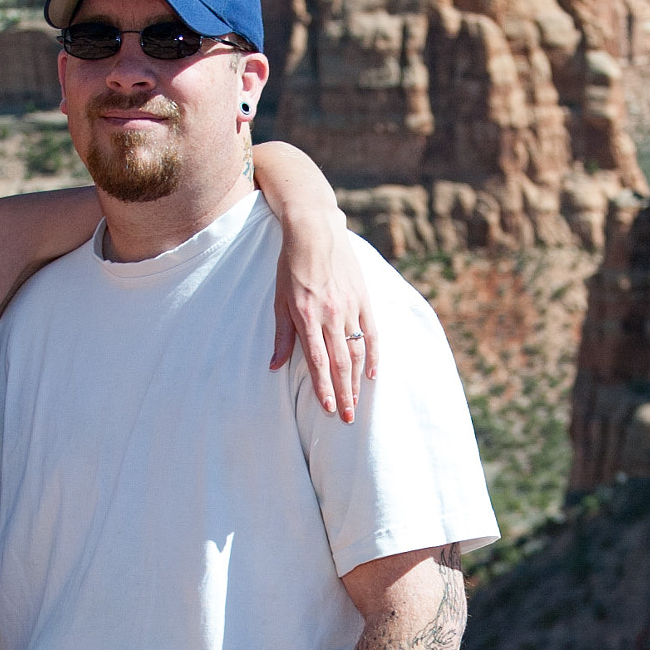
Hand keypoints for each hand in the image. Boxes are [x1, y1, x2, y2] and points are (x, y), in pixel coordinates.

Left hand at [271, 222, 378, 425]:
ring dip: (357, 380)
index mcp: (308, 317)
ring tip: (357, 402)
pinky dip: (374, 355)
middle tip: (347, 418)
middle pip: (340, 363)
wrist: (315, 230)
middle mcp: (332, 315)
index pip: (318, 362)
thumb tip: (275, 366)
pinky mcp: (363, 300)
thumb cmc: (291, 265)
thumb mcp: (279, 299)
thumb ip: (282, 335)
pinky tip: (372, 374)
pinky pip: (372, 333)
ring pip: (357, 352)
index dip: (324, 388)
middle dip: (344, 393)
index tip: (329, 409)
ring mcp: (350, 308)